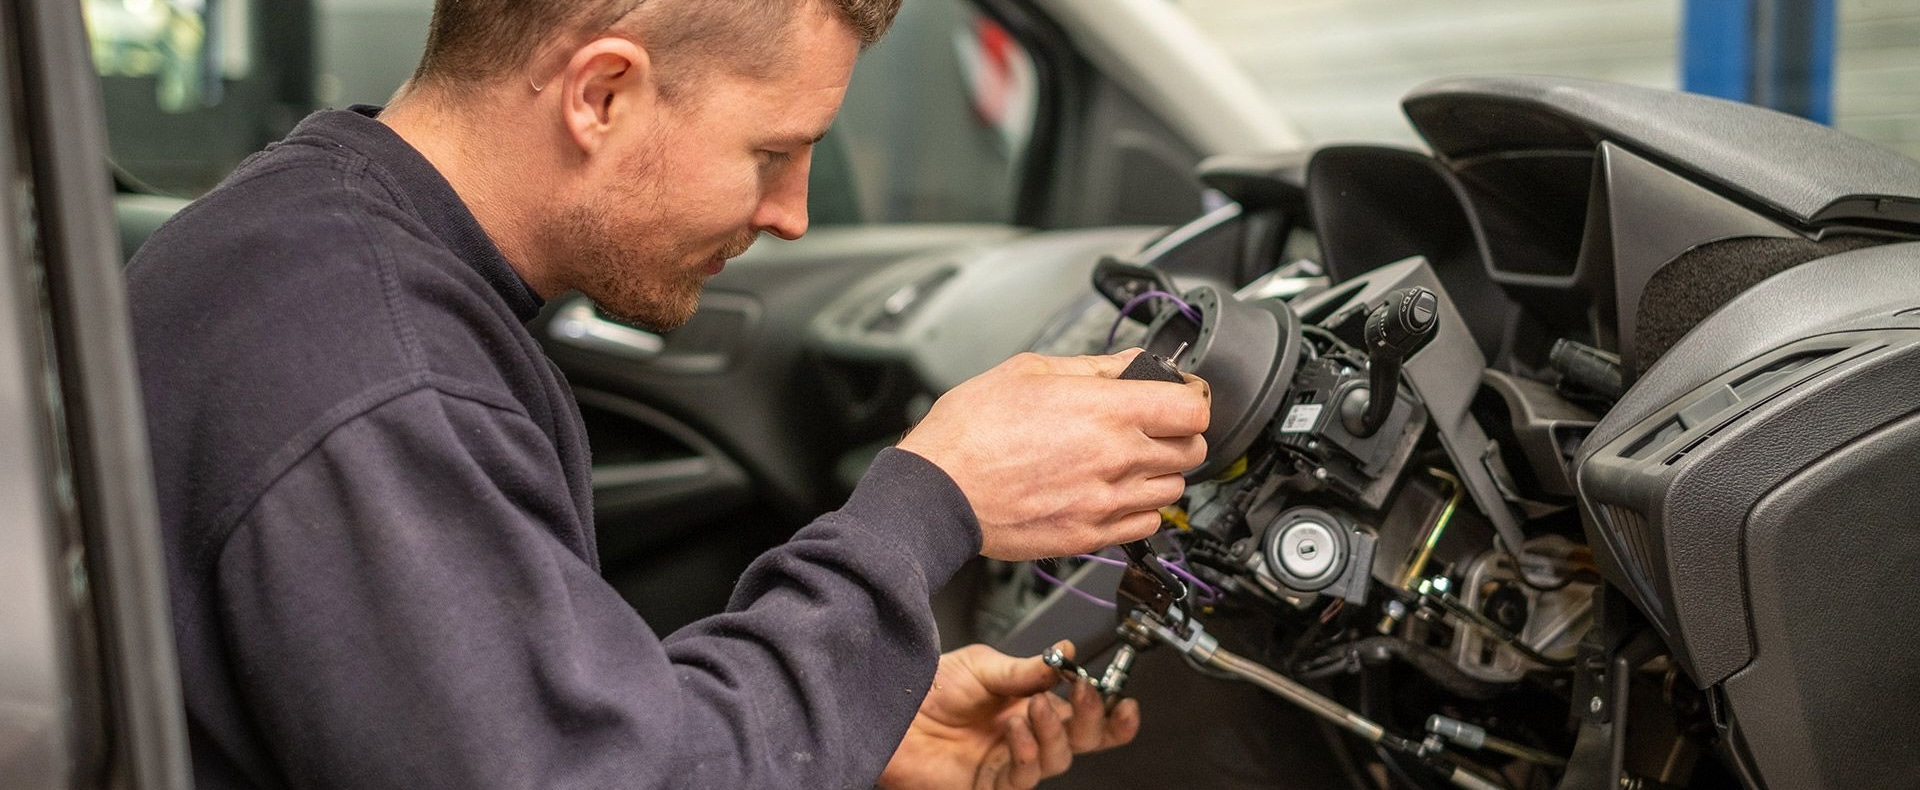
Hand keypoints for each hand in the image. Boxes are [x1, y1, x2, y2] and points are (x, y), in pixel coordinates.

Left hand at [878, 642, 1139, 789]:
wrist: (890, 711)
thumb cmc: (929, 689)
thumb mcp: (983, 666)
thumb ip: (1028, 668)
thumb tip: (1067, 653)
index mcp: (1032, 705)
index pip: (1084, 717)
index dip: (1110, 716)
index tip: (1123, 701)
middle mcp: (1026, 737)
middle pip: (1081, 743)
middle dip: (1091, 719)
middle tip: (1085, 694)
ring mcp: (1009, 763)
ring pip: (1056, 760)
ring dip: (1052, 731)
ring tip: (1034, 706)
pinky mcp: (989, 786)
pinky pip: (1020, 779)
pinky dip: (1025, 753)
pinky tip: (1015, 731)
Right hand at [897, 350, 1208, 559]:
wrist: (938, 491)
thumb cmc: (971, 431)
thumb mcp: (1030, 371)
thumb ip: (1093, 367)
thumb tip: (1131, 363)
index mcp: (1106, 411)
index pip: (1193, 409)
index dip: (1191, 399)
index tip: (1180, 397)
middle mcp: (1116, 458)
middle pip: (1192, 450)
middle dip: (1178, 434)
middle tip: (1153, 426)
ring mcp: (1106, 502)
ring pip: (1173, 490)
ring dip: (1160, 472)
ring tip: (1128, 461)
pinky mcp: (1090, 536)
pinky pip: (1146, 525)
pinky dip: (1141, 509)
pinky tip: (1114, 492)